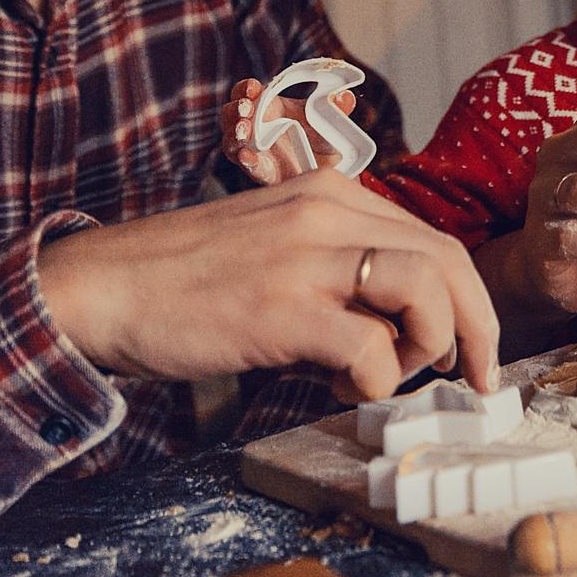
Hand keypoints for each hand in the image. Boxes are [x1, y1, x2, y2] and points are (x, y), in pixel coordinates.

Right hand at [39, 171, 499, 401]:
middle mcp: (327, 211)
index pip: (432, 238)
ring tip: (391, 372)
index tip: (471, 346)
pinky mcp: (283, 307)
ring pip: (426, 290)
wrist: (101, 287)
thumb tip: (396, 327)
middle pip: (446, 259)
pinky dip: (374, 379)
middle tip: (475, 376)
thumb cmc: (184, 279)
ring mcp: (306, 256)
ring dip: (428, 345)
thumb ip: (336, 269)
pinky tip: (340, 384)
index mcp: (329, 191)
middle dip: (476, 326)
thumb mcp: (275, 244)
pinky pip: (372, 346)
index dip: (467, 298)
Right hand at [219, 77, 359, 184]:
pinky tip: (249, 156)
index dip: (245, 89)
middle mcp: (255, 127)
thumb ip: (336, 108)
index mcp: (268, 107)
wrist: (329, 171)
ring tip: (245, 132)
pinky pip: (248, 165)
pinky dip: (246, 161)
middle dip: (235, 110)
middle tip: (246, 109)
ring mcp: (254, 150)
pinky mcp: (260, 171)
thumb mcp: (329, 121)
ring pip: (232, 141)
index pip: (247, 93)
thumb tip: (344, 97)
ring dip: (235, 135)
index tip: (253, 88)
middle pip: (231, 114)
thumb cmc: (321, 139)